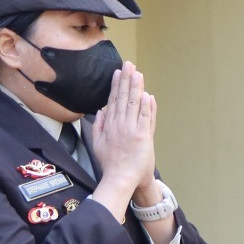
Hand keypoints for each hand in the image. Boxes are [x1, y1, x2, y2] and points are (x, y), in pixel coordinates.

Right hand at [91, 63, 157, 202]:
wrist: (119, 179)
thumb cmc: (110, 163)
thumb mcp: (97, 143)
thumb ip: (98, 125)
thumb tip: (100, 111)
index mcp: (109, 125)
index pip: (113, 100)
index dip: (116, 85)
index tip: (118, 72)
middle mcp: (119, 125)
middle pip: (122, 98)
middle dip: (126, 80)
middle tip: (128, 64)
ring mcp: (131, 130)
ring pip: (133, 104)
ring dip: (136, 88)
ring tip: (137, 73)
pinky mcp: (142, 137)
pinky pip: (144, 118)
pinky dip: (145, 106)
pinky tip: (146, 94)